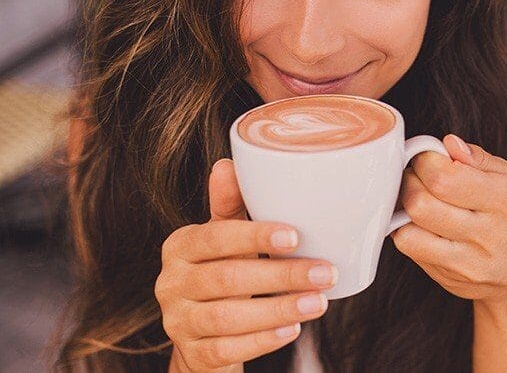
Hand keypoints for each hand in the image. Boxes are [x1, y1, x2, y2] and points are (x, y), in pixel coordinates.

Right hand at [155, 159, 338, 371]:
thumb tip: (228, 164)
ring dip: (278, 309)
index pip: (216, 237)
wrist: (203, 336)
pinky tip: (291, 330)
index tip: (296, 237)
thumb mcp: (226, 240)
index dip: (255, 236)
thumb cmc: (224, 274)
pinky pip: (226, 349)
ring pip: (227, 317)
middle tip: (324, 273)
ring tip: (318, 302)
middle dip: (281, 276)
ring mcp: (177, 321)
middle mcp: (171, 283)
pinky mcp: (191, 353)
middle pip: (227, 278)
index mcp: (180, 246)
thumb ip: (230, 206)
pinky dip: (261, 340)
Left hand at [391, 134, 506, 311]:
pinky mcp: (447, 277)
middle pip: (421, 202)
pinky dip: (404, 229)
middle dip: (409, 181)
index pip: (445, 177)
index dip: (426, 160)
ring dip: (403, 207)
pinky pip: (409, 247)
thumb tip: (448, 143)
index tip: (428, 157)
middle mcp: (488, 232)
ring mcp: (467, 261)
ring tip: (417, 198)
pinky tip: (418, 222)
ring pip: (408, 228)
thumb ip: (479, 158)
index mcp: (506, 199)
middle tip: (417, 176)